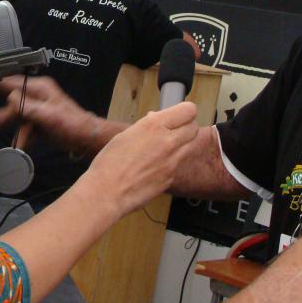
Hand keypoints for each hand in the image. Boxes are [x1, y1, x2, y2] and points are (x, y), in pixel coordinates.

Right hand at [0, 76, 93, 149]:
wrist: (86, 139)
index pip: (14, 83)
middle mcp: (38, 96)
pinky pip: (26, 129)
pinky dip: (21, 138)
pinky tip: (17, 148)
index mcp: (40, 88)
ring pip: (17, 118)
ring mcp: (39, 110)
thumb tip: (10, 98)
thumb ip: (28, 107)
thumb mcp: (48, 115)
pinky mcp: (41, 123)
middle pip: (12, 104)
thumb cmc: (71, 124)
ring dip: (8, 130)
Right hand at [81, 102, 198, 216]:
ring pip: (190, 145)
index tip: (179, 114)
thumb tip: (156, 120)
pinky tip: (155, 164)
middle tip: (175, 129)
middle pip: (194, 127)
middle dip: (186, 126)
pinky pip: (178, 163)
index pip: (189, 110)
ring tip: (165, 146)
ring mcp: (172, 161)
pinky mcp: (171, 177)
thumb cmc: (110, 162)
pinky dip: (171, 161)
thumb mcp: (127, 134)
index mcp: (154, 126)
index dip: (185, 111)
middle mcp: (167, 141)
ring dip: (182, 143)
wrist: (107, 191)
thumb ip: (147, 126)